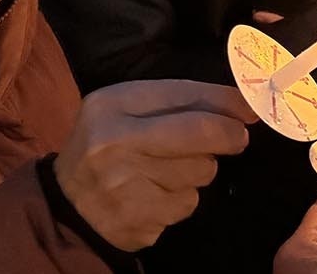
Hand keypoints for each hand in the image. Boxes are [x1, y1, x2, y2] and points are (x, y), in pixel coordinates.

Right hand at [54, 80, 256, 250]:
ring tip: (170, 170)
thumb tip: (242, 105)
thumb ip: (179, 103)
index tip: (251, 108)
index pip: (183, 95)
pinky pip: (186, 204)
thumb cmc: (107, 146)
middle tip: (238, 139)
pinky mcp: (137, 221)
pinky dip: (182, 200)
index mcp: (113, 105)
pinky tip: (157, 195)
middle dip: (228, 135)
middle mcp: (114, 143)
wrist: (66, 202)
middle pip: (199, 134)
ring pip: (199, 172)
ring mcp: (124, 186)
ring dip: (198, 172)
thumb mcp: (128, 110)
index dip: (225, 101)